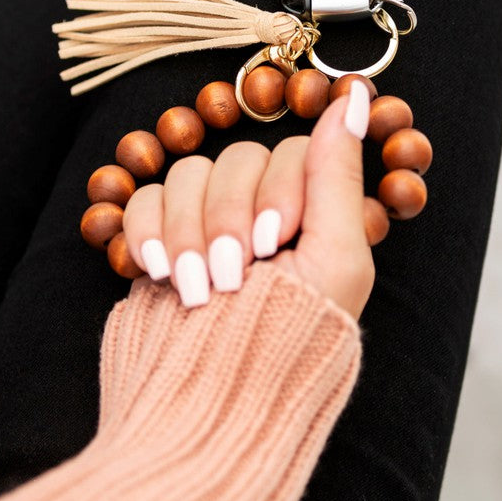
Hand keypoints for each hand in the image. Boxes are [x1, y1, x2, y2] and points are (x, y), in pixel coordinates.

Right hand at [123, 79, 374, 318]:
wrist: (209, 403)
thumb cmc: (288, 341)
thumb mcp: (336, 257)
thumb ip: (337, 174)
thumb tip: (356, 97)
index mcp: (310, 214)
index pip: (293, 152)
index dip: (279, 190)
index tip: (277, 241)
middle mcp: (260, 210)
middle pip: (237, 159)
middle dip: (230, 218)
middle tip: (233, 274)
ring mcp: (208, 222)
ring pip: (189, 174)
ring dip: (189, 231)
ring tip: (196, 287)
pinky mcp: (162, 237)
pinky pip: (146, 199)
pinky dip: (149, 232)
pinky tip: (158, 271)